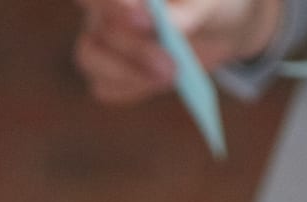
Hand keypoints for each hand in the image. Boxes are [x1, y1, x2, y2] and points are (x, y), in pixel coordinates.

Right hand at [73, 0, 281, 104]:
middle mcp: (102, 9)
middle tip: (172, 66)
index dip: (116, 8)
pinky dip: (132, 88)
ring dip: (129, 74)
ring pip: (91, 58)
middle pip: (97, 28)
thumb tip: (172, 28)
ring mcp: (99, 41)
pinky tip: (158, 83)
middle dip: (134, 50)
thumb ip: (188, 12)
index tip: (147, 22)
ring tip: (171, 77)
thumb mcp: (206, 4)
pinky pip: (105, 86)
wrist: (214, 28)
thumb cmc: (206, 5)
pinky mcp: (104, 72)